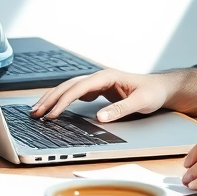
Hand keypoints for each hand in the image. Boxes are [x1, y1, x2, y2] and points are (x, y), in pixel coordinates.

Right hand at [29, 69, 173, 123]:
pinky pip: (75, 94)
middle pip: (69, 86)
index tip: (52, 114)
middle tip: (35, 112)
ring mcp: (98, 83)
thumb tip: (100, 117)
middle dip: (50, 99)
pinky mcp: (98, 90)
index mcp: (107, 77)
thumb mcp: (141, 102)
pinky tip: (54, 109)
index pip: (79, 88)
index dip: (64, 101)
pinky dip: (62, 100)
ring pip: (69, 89)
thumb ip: (121, 109)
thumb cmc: (153, 93)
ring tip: (37, 111)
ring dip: (53, 99)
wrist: (161, 88)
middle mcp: (100, 77)